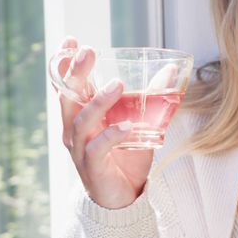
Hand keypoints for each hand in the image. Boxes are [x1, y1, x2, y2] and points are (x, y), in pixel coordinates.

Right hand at [55, 36, 153, 208]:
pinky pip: (97, 149)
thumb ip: (151, 97)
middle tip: (88, 52)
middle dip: (76, 73)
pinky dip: (111, 135)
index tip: (71, 39)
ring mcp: (80, 149)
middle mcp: (75, 129)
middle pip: (68, 98)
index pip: (69, 85)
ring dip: (98, 102)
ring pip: (81, 121)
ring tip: (118, 85)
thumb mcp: (140, 122)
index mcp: (82, 115)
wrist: (122, 197)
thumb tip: (170, 70)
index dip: (66, 63)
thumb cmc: (126, 156)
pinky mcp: (91, 167)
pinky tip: (126, 127)